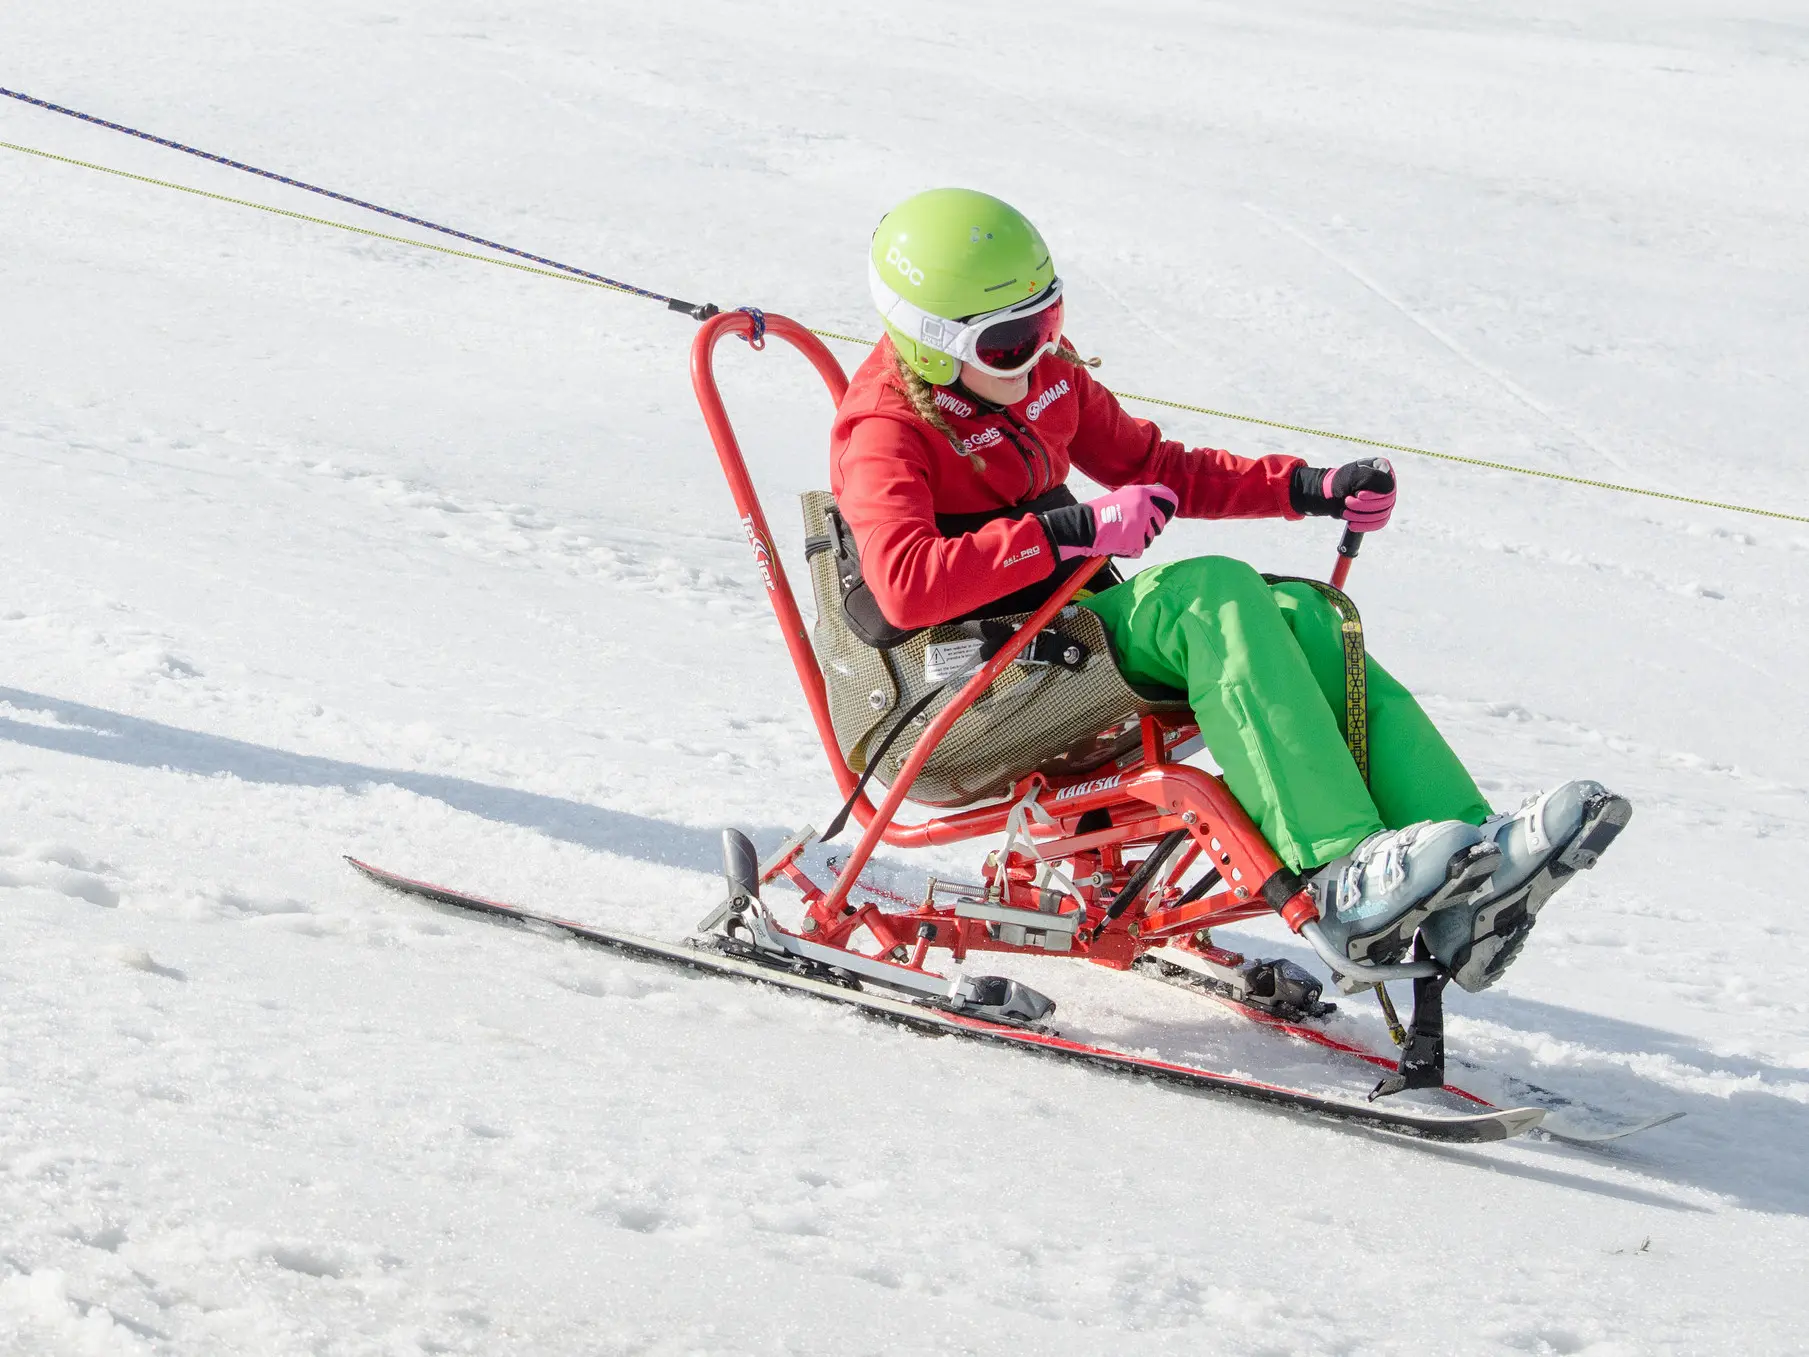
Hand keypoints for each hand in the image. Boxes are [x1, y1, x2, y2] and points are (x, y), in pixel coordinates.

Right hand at [1038, 484, 1177, 560]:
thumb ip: (1142, 499)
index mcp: (1142, 493)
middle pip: (1161, 524)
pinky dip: (1128, 550)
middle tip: (1129, 527)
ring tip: (1120, 534)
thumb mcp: (1123, 497)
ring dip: (1138, 540)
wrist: (1084, 527)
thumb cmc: (1101, 513)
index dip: (1168, 507)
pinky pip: (1139, 550)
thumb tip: (1162, 500)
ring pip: (1150, 538)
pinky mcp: (1136, 542)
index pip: (1169, 499)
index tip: (1165, 511)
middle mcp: (1145, 507)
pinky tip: (1117, 543)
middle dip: (1148, 528)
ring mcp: (1141, 525)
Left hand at [1290, 458, 1395, 530]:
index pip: (1388, 488)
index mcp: (1384, 470)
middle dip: (1363, 506)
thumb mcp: (1354, 475)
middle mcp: (1388, 485)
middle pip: (1385, 502)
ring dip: (1362, 516)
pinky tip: (1352, 525)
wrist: (1330, 493)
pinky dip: (1365, 526)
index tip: (1358, 495)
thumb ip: (1373, 478)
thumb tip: (1389, 489)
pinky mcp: (1379, 512)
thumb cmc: (1341, 481)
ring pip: (1382, 514)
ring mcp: (1385, 499)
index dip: (1374, 495)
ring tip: (1345, 513)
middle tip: (1347, 502)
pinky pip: (1379, 523)